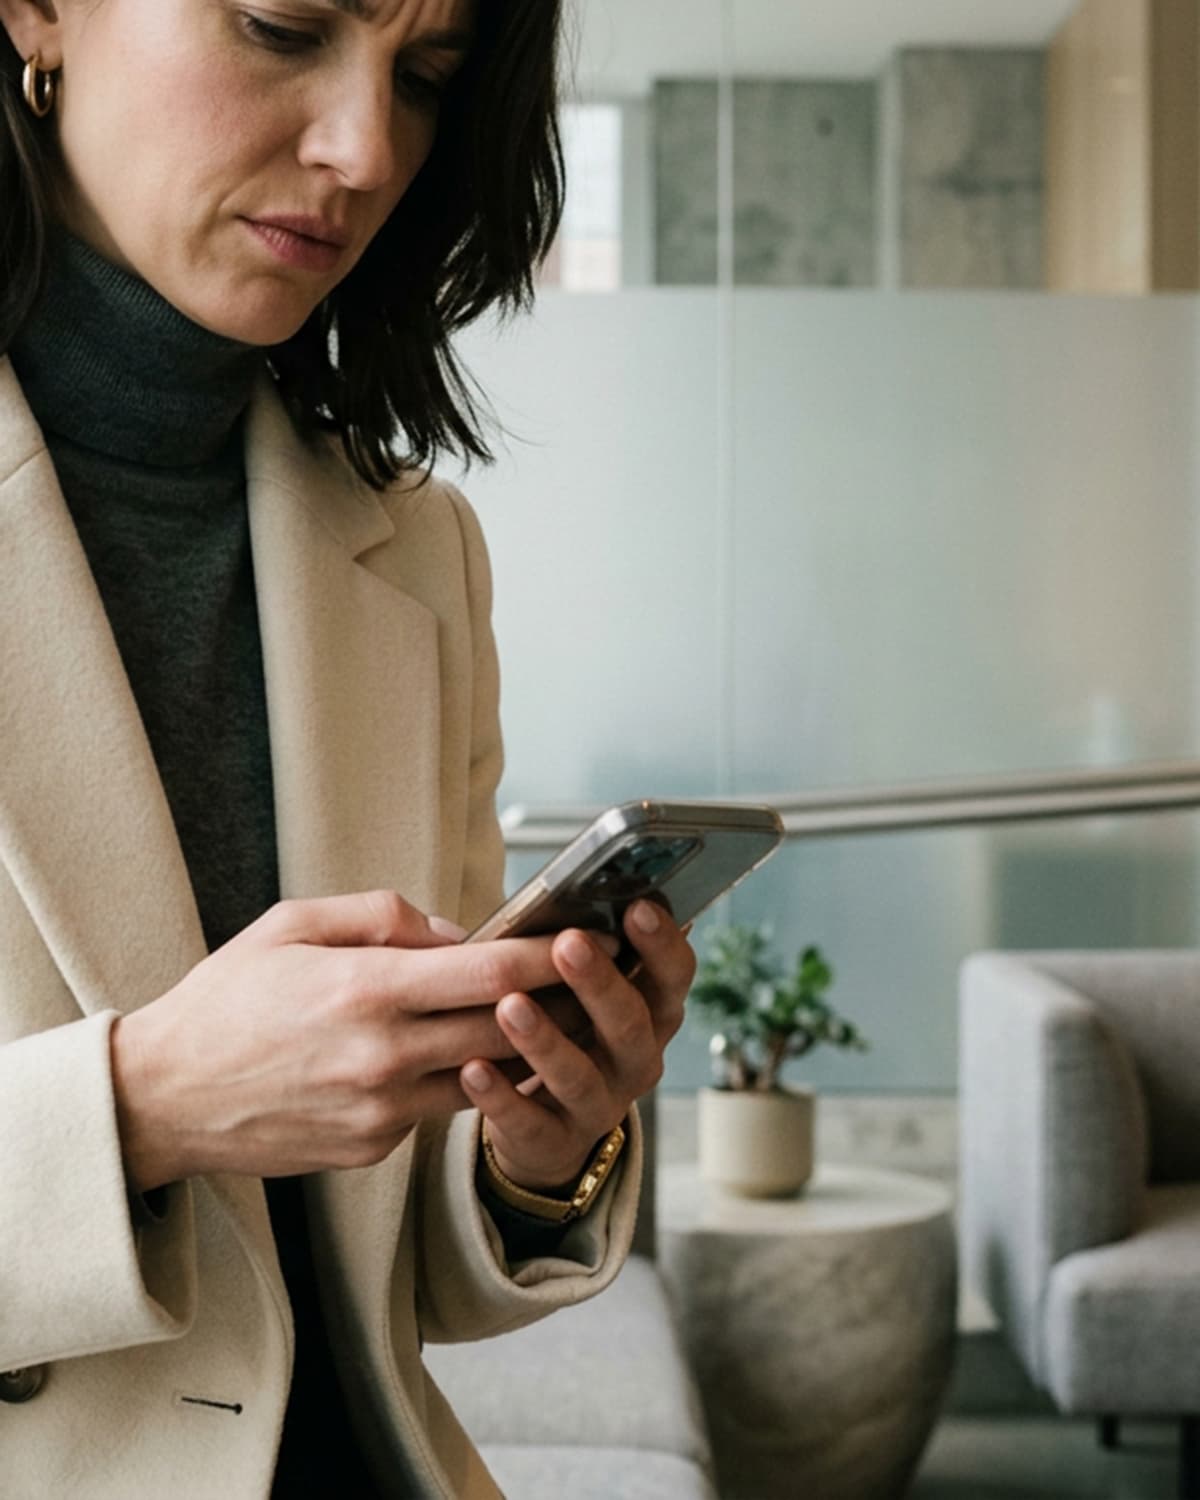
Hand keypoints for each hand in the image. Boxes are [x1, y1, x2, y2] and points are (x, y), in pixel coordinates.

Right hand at [110, 891, 567, 1192]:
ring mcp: (381, 1111)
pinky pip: (437, 1107)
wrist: (162, 1099)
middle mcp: (382, 1055)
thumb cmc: (225, 1001)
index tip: (591, 937)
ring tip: (551, 1016)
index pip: (488, 972)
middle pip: (506, 1030)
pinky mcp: (373, 1148)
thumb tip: (452, 931)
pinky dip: (457, 1079)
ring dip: (521, 1049)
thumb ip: (381, 916)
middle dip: (559, 1004)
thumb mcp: (292, 925)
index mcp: (365, 989)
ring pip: (482, 1077)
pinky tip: (464, 1054)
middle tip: (595, 979)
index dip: (548, 955)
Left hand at [460, 900, 695, 1191]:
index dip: (662, 943)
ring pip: (581, 1077)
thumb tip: (580, 882)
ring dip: (546, 1040)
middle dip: (600, 984)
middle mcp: (636, 1059)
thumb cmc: (563, 1026)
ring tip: (509, 1006)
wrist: (545, 1121)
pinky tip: (472, 1069)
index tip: (638, 906)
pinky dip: (501, 1097)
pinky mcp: (555, 1141)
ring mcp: (600, 1106)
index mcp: (651, 1011)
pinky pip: (530, 1122)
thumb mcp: (583, 986)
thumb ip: (584, 943)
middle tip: (568, 944)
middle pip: (631, 1024)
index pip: (674, 976)